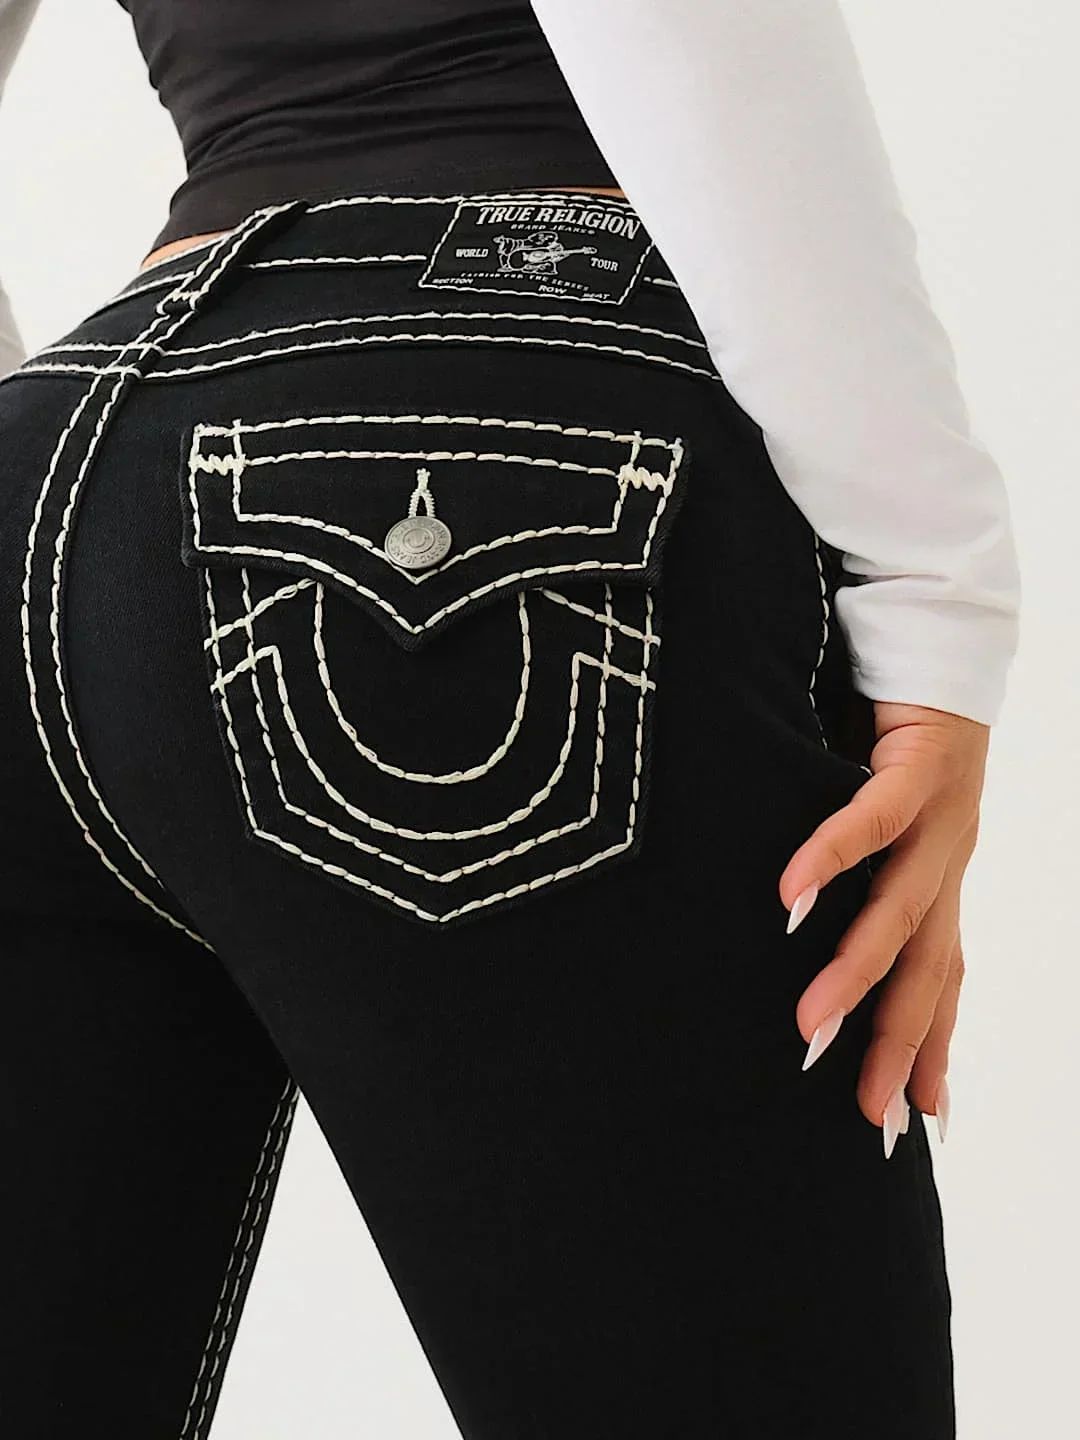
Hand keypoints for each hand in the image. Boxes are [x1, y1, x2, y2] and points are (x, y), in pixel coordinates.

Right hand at [779, 700, 988, 1156]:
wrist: (943, 636)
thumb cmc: (896, 730)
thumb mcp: (874, 814)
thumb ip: (849, 866)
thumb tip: (785, 915)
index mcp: (938, 875)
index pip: (940, 976)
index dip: (932, 1045)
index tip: (914, 1118)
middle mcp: (948, 858)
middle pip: (930, 967)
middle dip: (901, 1042)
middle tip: (870, 1114)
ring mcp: (942, 818)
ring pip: (904, 912)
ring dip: (858, 974)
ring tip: (812, 1028)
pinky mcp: (921, 768)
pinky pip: (872, 823)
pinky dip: (832, 860)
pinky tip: (791, 897)